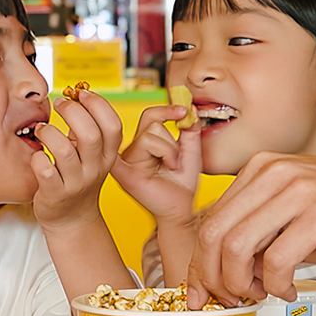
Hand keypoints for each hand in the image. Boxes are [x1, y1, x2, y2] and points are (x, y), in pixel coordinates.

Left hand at [31, 90, 121, 233]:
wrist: (72, 220)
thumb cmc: (78, 179)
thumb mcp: (91, 156)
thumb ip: (87, 130)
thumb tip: (75, 95)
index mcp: (107, 156)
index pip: (113, 125)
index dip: (98, 104)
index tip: (81, 93)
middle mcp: (95, 169)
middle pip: (89, 134)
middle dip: (72, 111)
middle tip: (58, 103)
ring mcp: (75, 183)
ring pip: (63, 150)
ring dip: (49, 132)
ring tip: (42, 129)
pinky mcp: (54, 194)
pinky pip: (44, 170)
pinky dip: (37, 157)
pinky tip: (37, 155)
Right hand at [110, 104, 200, 222]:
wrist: (181, 210)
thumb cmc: (182, 184)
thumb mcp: (191, 150)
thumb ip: (189, 127)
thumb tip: (190, 105)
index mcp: (144, 144)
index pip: (150, 115)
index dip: (167, 110)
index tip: (185, 111)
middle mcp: (131, 150)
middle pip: (151, 122)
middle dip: (171, 139)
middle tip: (177, 159)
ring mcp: (125, 161)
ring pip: (150, 135)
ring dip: (170, 151)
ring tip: (172, 168)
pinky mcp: (125, 172)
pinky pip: (141, 148)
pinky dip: (159, 152)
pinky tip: (165, 166)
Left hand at [186, 152, 315, 306]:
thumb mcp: (300, 208)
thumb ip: (264, 230)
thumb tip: (230, 271)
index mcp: (262, 168)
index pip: (211, 219)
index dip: (200, 263)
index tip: (204, 292)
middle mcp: (273, 172)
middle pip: (214, 234)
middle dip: (212, 277)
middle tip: (230, 301)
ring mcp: (298, 190)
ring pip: (237, 247)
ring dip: (241, 284)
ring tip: (261, 296)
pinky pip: (277, 260)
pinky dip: (276, 286)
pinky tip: (289, 291)